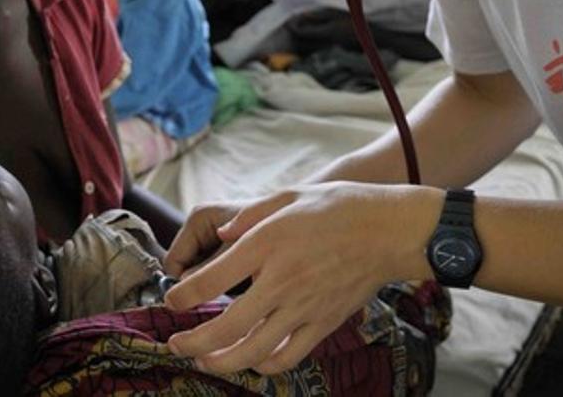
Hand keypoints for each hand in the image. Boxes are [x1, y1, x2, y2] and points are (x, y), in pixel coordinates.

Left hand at [163, 182, 435, 374]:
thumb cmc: (339, 207)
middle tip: (175, 343)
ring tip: (203, 360)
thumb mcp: (288, 195)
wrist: (390, 230)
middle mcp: (281, 281)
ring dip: (221, 362)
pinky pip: (289, 356)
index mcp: (266, 245)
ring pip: (253, 351)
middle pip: (225, 327)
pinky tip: (252, 362)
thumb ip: (249, 216)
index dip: (182, 297)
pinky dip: (265, 366)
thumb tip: (221, 235)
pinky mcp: (324, 323)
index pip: (209, 280)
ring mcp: (304, 307)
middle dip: (192, 342)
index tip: (172, 301)